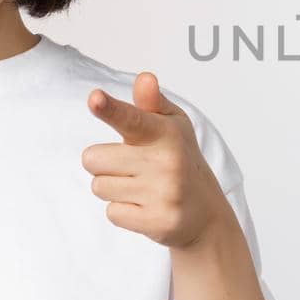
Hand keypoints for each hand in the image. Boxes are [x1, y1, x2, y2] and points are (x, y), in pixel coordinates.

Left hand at [82, 72, 227, 248]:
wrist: (206, 213)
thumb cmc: (180, 160)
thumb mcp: (172, 126)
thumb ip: (152, 102)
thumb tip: (144, 78)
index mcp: (165, 133)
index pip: (131, 118)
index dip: (110, 108)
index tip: (95, 98)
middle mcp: (165, 162)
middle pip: (93, 158)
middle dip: (105, 164)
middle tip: (132, 167)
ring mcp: (163, 193)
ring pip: (99, 186)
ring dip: (114, 189)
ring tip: (142, 188)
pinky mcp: (157, 221)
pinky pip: (111, 213)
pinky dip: (123, 212)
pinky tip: (145, 207)